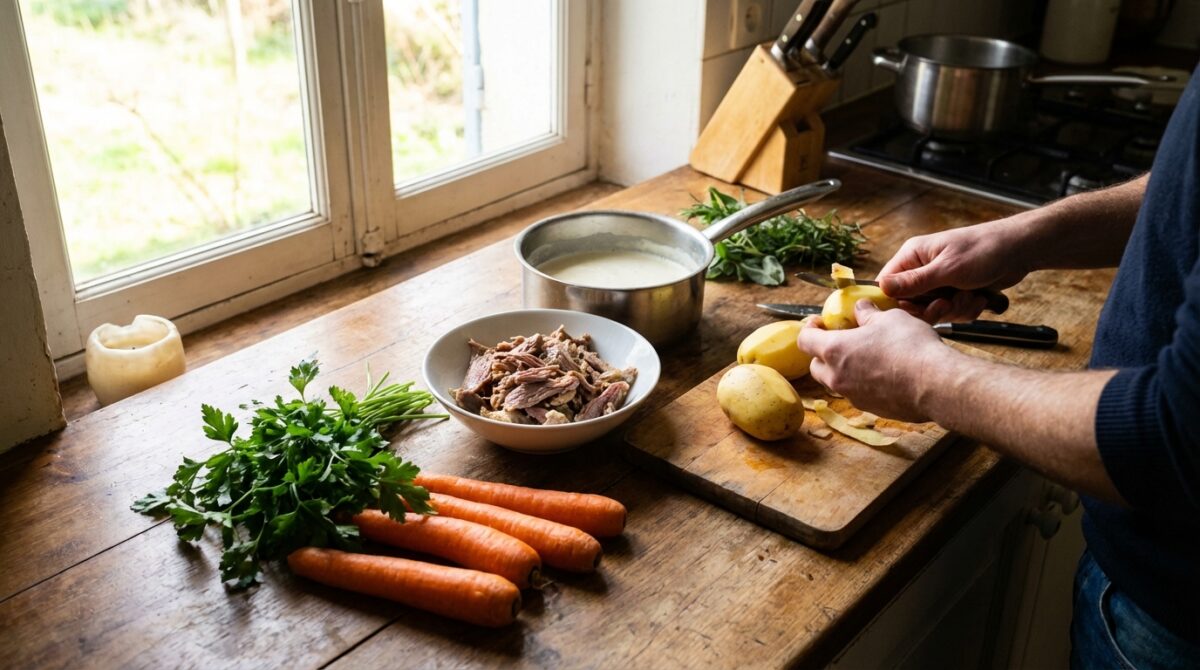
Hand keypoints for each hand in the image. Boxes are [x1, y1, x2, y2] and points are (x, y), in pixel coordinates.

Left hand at [797, 300, 945, 421]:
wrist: (935, 384)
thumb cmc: (909, 345)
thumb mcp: (889, 318)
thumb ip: (868, 314)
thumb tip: (860, 308)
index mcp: (834, 351)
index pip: (805, 340)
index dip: (809, 328)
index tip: (819, 322)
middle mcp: (838, 377)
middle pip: (817, 367)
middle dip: (823, 354)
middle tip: (840, 341)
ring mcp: (854, 397)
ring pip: (838, 383)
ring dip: (844, 370)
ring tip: (864, 357)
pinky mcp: (872, 409)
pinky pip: (860, 394)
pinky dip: (864, 384)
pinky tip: (884, 374)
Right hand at [877, 219, 1031, 322]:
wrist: (1020, 250)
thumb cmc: (983, 250)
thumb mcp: (947, 269)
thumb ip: (914, 282)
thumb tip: (881, 288)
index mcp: (913, 256)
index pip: (887, 284)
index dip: (896, 302)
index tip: (914, 310)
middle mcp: (922, 269)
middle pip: (910, 303)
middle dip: (933, 309)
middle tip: (948, 303)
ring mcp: (939, 282)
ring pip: (933, 311)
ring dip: (954, 310)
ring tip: (971, 296)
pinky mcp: (955, 292)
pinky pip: (951, 312)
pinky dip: (966, 310)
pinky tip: (979, 298)